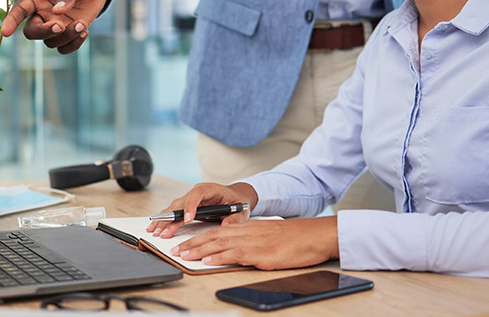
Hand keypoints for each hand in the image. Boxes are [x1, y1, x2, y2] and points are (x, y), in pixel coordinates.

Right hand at [0, 0, 108, 53]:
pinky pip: (64, 48)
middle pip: (32, 32)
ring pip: (51, 42)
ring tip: (82, 24)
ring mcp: (55, 25)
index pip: (20, 9)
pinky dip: (74, 45)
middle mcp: (43, 13)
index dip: (11, 21)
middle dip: (44, 33)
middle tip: (60, 26)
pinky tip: (85, 31)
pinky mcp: (69, 33)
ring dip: (67, 37)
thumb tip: (58, 12)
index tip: (5, 32)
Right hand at [147, 182, 257, 238]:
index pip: (197, 194)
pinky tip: (156, 227)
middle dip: (171, 218)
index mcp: (209, 189)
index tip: (186, 219)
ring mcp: (189, 198)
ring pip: (173, 208)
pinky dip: (164, 220)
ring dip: (164, 220)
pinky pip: (173, 212)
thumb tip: (225, 225)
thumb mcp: (241, 210)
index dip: (190, 206)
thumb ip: (235, 218)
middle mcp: (196, 191)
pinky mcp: (186, 206)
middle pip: (181, 202)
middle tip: (164, 232)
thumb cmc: (237, 202)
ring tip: (155, 232)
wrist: (234, 197)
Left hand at [172, 216, 338, 269]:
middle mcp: (246, 232)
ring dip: (199, 250)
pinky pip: (235, 254)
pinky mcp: (260, 253)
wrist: (313, 236)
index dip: (198, 237)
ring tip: (183, 255)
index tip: (184, 243)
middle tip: (175, 250)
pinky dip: (219, 256)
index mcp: (248, 228)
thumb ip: (251, 240)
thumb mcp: (268, 236)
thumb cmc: (295, 239)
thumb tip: (236, 250)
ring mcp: (252, 242)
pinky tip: (209, 260)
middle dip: (192, 243)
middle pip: (212, 235)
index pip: (217, 230)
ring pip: (219, 243)